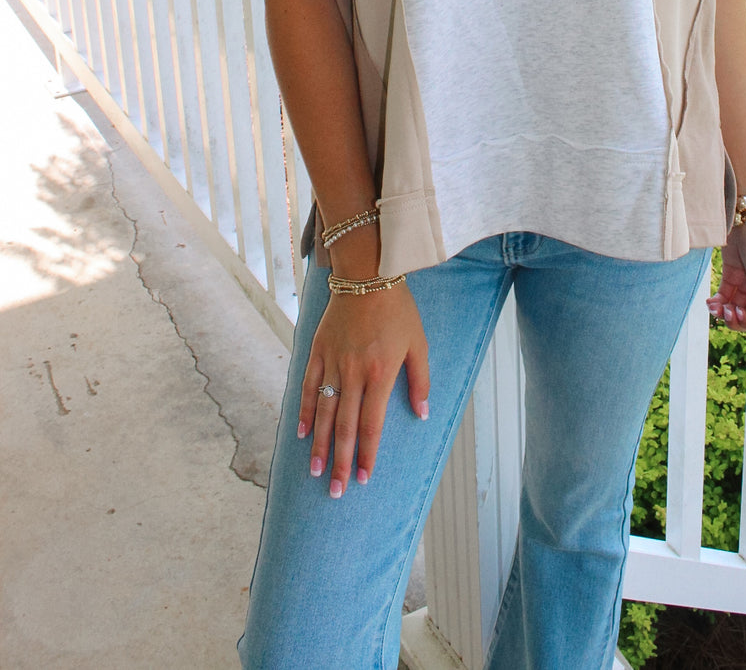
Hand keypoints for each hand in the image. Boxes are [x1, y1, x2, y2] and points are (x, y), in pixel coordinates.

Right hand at [298, 282, 429, 497]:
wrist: (368, 274)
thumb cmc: (399, 310)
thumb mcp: (419, 344)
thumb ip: (421, 381)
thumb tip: (422, 414)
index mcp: (381, 374)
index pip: (372, 426)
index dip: (368, 455)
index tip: (365, 479)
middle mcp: (354, 374)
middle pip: (346, 428)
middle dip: (342, 463)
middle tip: (336, 492)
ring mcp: (333, 363)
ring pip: (325, 413)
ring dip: (320, 446)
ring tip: (317, 473)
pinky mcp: (317, 351)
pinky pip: (309, 388)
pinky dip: (305, 412)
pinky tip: (303, 435)